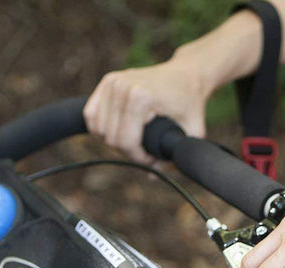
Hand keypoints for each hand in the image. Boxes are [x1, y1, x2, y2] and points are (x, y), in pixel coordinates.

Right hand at [84, 57, 211, 163]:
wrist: (186, 75)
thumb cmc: (190, 104)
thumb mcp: (193, 133)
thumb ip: (175, 159)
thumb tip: (152, 176)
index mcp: (140, 96)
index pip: (126, 142)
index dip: (140, 158)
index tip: (154, 157)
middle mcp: (121, 86)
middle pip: (111, 138)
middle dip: (129, 151)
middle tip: (148, 149)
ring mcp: (112, 82)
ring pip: (98, 129)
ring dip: (115, 140)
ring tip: (136, 139)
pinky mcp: (106, 82)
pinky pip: (91, 116)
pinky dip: (102, 128)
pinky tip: (120, 130)